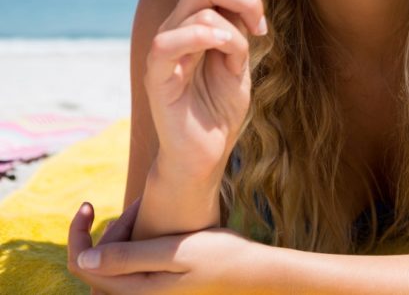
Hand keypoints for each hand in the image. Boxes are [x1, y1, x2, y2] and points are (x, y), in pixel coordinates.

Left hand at [68, 200, 264, 294]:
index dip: (76, 235)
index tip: (87, 204)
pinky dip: (135, 239)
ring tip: (149, 208)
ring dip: (123, 232)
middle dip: (109, 229)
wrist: (252, 271)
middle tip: (138, 205)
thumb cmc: (218, 257)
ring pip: (115, 260)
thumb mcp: (173, 252)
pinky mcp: (158, 282)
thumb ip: (128, 257)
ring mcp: (147, 289)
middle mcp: (136, 294)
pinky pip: (131, 261)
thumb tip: (82, 259)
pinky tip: (155, 221)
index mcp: (133, 290)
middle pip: (97, 261)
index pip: (82, 265)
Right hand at [146, 0, 284, 179]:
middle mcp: (178, 23)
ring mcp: (165, 46)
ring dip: (235, 25)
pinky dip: (204, 37)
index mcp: (198, 15)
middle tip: (261, 26)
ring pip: (200, 4)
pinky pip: (170, 40)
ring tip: (244, 53)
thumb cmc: (221, 104)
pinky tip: (225, 51)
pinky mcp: (156, 73)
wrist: (205, 151)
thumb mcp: (241, 54)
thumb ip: (243, 22)